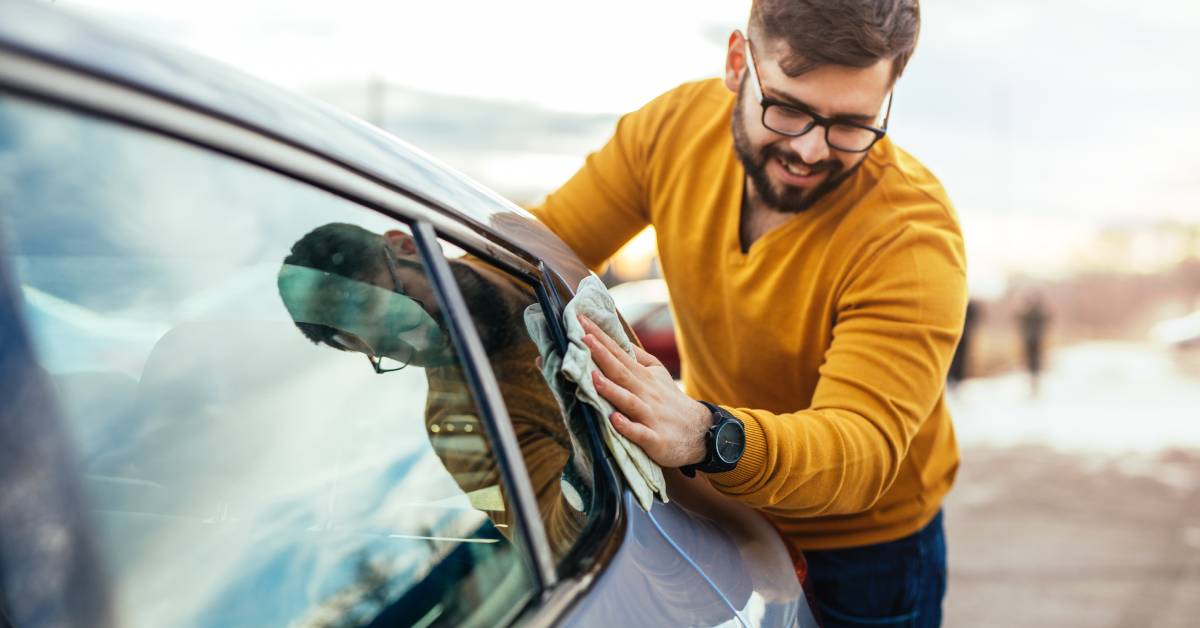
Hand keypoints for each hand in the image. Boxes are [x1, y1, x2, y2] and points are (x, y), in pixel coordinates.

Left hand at [579, 315, 711, 467]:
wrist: (700, 430)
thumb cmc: (670, 400)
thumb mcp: (657, 373)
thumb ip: (638, 357)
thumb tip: (618, 340)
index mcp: (643, 377)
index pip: (619, 353)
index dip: (601, 338)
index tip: (581, 320)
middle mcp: (645, 393)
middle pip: (621, 372)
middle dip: (601, 355)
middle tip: (583, 337)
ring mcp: (650, 416)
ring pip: (629, 401)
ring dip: (611, 390)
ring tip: (593, 378)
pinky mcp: (655, 439)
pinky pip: (640, 433)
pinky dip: (628, 427)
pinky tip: (614, 420)